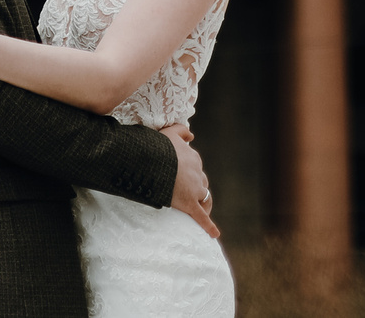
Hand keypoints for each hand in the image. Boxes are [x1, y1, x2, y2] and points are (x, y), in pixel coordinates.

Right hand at [163, 123, 218, 238]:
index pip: (195, 167)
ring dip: (203, 203)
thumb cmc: (156, 146)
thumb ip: (181, 130)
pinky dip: (208, 226)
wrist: (150, 160)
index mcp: (193, 158)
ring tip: (199, 210)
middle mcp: (197, 173)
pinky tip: (214, 234)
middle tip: (183, 193)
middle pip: (201, 182)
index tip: (178, 176)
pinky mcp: (189, 203)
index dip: (188, 173)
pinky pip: (201, 217)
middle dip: (196, 188)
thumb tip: (192, 135)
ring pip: (204, 198)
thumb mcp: (168, 132)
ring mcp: (195, 189)